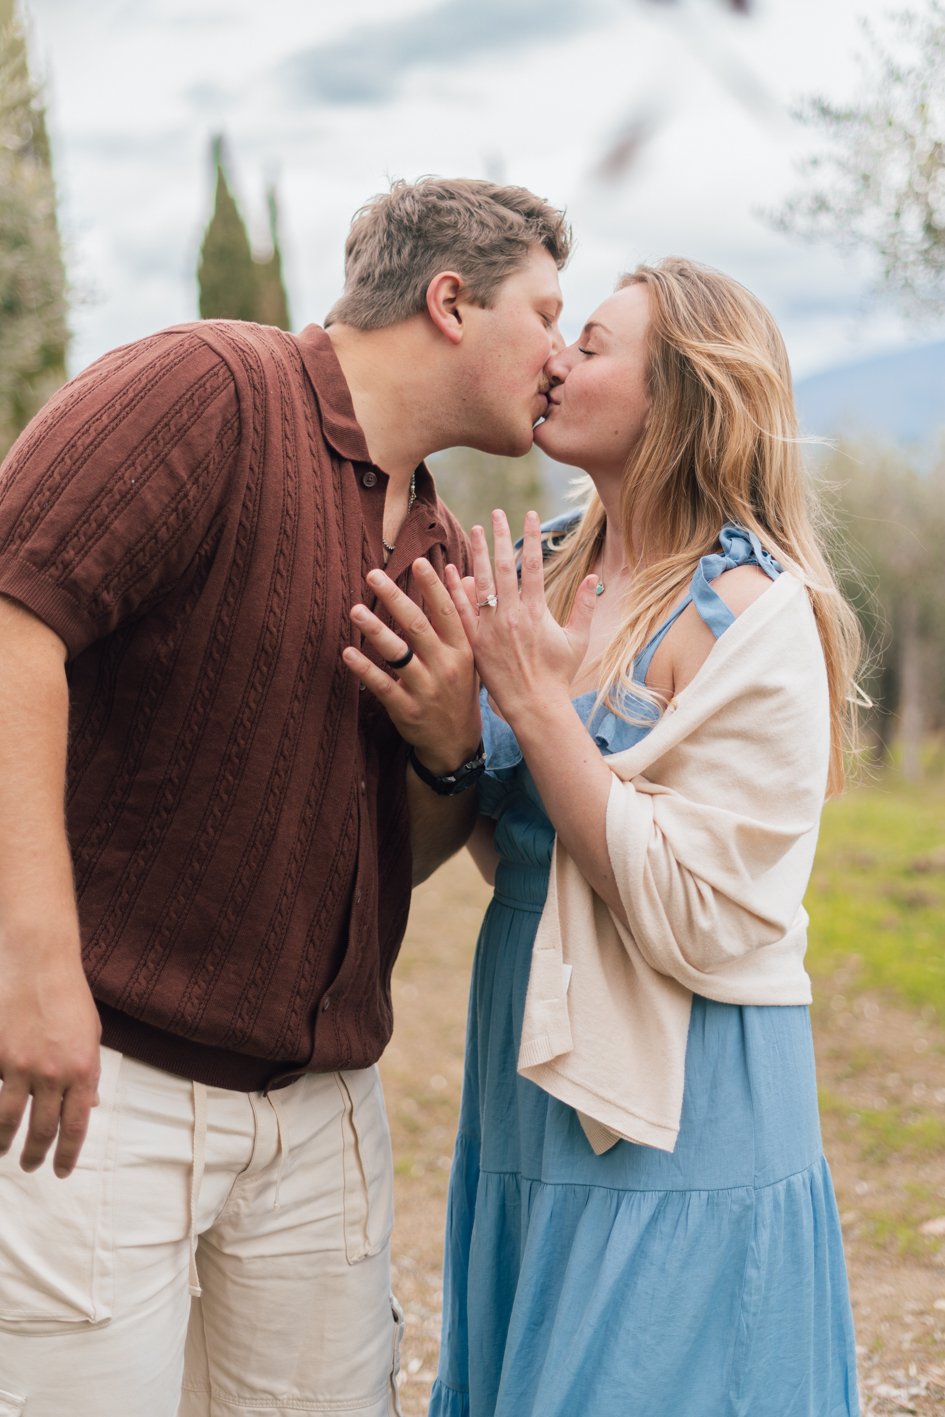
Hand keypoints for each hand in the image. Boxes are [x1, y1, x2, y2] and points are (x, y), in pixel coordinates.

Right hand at [0, 944, 101, 1177]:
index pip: (77, 1125)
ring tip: (5, 1152)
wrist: (39, 962)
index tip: (62, 1172)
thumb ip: (89, 1073)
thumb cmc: (69, 996)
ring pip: (10, 1120)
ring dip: (6, 1142)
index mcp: (84, 1069)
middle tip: (31, 1166)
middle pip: (43, 1129)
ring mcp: (22, 1066)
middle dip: (36, 1154)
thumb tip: (91, 1106)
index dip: (68, 1154)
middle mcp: (55, 1073)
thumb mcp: (91, 1035)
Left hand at [343, 557, 480, 773]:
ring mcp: (426, 689)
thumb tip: (462, 576)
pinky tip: (347, 653)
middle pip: (418, 626)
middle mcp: (446, 666)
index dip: (432, 586)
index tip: (417, 561)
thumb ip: (466, 614)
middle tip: (373, 575)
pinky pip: (382, 685)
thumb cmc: (461, 691)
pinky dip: (364, 669)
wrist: (456, 744)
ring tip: (355, 610)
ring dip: (375, 630)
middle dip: (395, 598)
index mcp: (463, 650)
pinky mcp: (406, 709)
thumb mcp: (472, 655)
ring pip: (398, 654)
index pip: (447, 612)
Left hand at [445, 509, 598, 724]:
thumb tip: (595, 577)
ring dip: (477, 555)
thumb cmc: (558, 675)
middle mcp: (511, 615)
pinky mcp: (474, 642)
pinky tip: (451, 570)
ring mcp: (490, 628)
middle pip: (503, 567)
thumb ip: (585, 606)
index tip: (529, 515)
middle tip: (496, 513)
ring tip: (475, 531)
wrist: (533, 706)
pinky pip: (461, 611)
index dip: (530, 537)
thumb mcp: (578, 640)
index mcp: (536, 611)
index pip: (533, 565)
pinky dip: (456, 589)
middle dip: (500, 537)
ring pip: (480, 583)